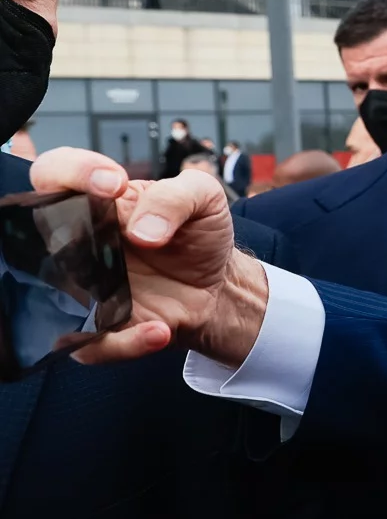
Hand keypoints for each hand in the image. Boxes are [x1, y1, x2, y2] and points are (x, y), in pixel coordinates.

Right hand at [29, 148, 267, 365]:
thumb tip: (142, 232)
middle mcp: (77, 243)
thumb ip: (176, 198)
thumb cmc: (198, 235)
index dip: (72, 172)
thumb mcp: (203, 198)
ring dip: (89, 299)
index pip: (54, 174)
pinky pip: (91, 346)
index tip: (114, 182)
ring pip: (52, 296)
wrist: (217, 285)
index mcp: (95, 202)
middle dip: (64, 236)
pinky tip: (160, 331)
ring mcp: (83, 288)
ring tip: (134, 297)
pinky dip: (124, 344)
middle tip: (120, 240)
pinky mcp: (101, 328)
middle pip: (37, 234)